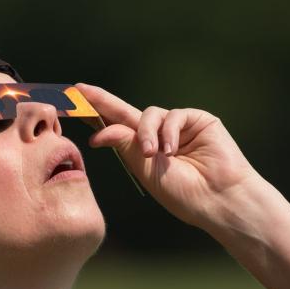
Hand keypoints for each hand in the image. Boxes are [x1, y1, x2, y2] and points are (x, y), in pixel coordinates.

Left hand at [76, 82, 266, 230]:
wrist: (217, 198)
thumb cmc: (183, 193)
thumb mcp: (146, 170)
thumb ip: (125, 145)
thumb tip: (101, 130)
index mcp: (144, 151)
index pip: (115, 128)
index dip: (96, 116)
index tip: (72, 105)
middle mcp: (158, 135)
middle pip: (125, 112)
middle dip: (103, 101)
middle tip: (80, 90)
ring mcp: (178, 126)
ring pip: (149, 114)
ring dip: (146, 133)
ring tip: (152, 154)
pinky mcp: (197, 119)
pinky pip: (173, 116)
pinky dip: (169, 132)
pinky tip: (172, 151)